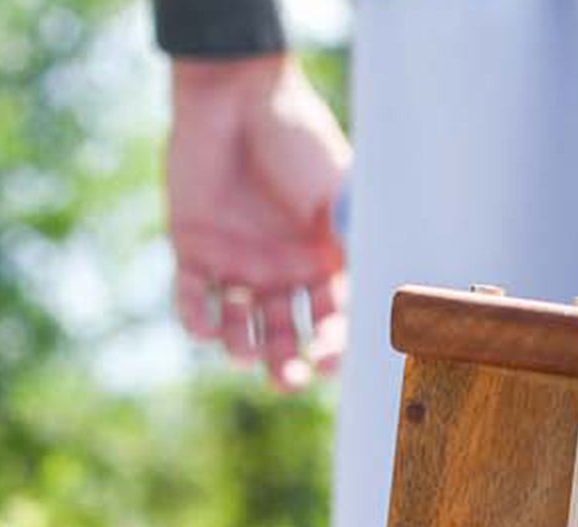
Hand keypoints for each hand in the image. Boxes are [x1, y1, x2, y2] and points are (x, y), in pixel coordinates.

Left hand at [167, 56, 350, 391]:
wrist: (238, 94)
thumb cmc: (297, 139)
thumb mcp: (340, 192)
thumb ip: (357, 240)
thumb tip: (385, 291)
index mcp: (322, 265)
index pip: (331, 324)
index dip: (330, 349)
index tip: (324, 362)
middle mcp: (281, 273)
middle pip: (285, 338)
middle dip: (284, 365)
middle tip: (283, 381)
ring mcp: (236, 263)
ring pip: (239, 326)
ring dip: (240, 347)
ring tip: (242, 350)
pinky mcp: (193, 248)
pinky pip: (193, 297)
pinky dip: (196, 319)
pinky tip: (204, 330)